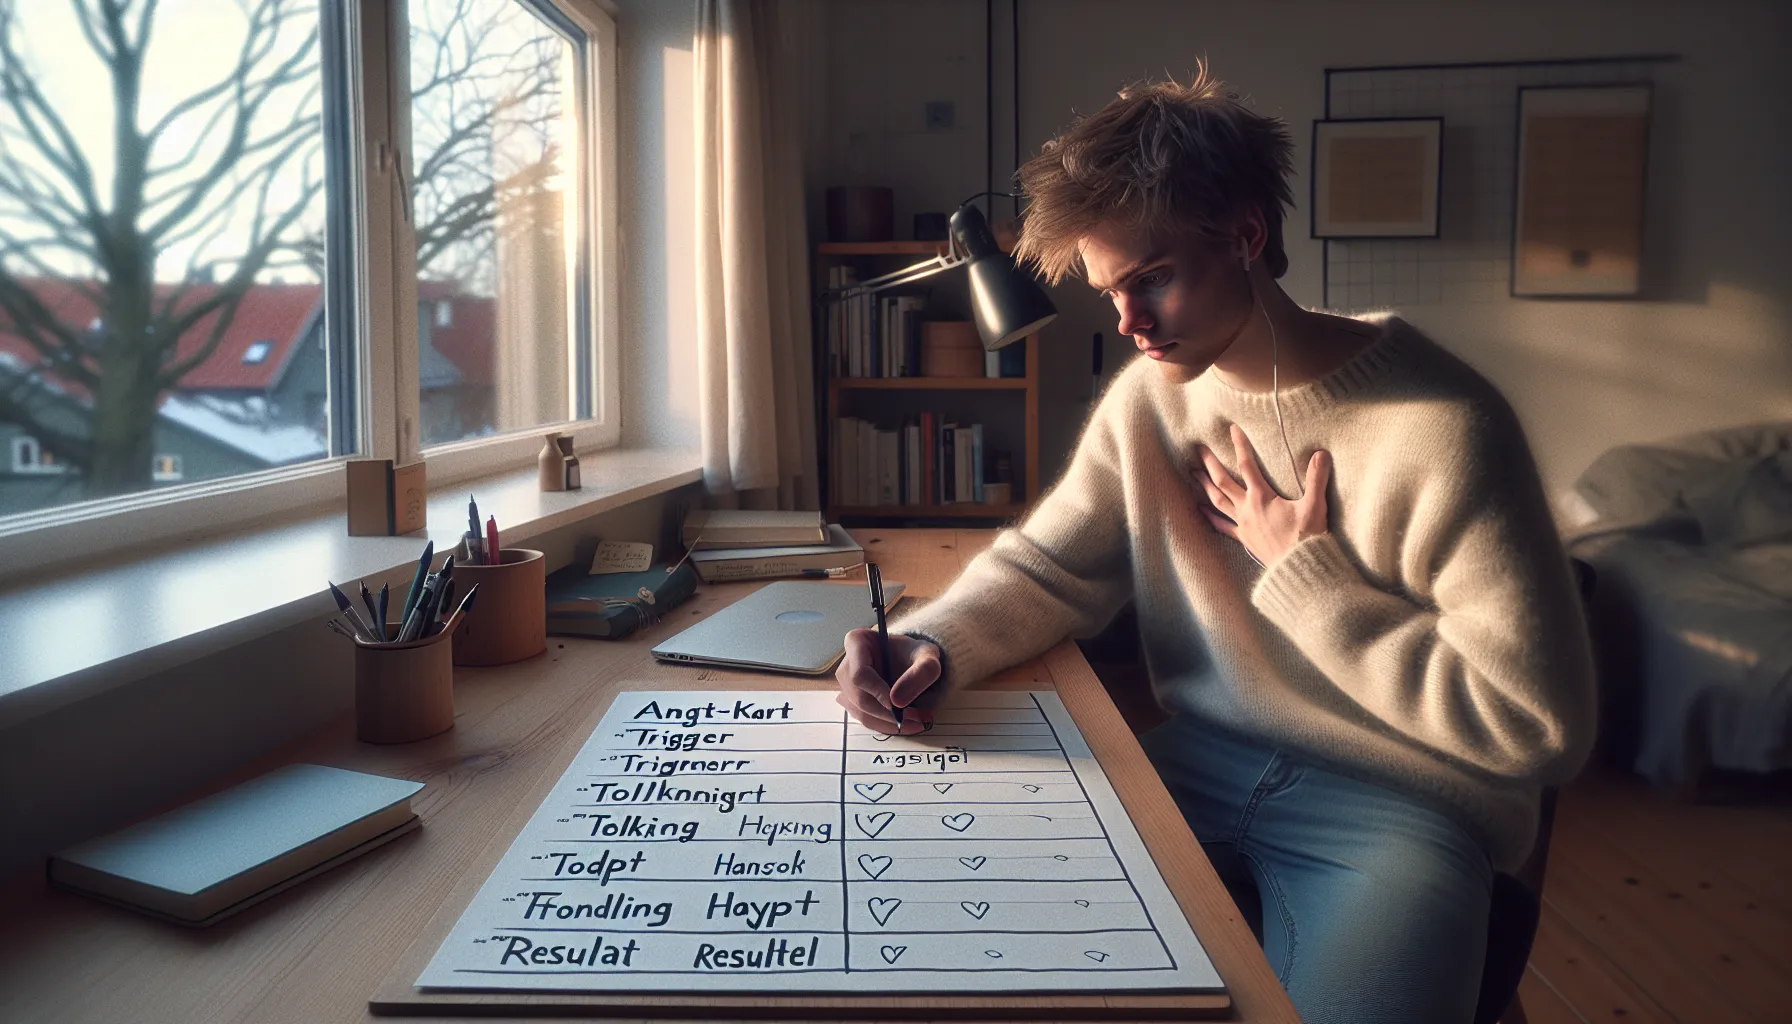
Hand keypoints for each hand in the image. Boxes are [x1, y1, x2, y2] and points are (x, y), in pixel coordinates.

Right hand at [835, 630, 940, 734]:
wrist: (911, 659)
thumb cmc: (916, 653)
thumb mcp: (927, 656)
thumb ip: (920, 673)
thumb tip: (896, 702)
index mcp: (856, 642)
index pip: (859, 674)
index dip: (877, 692)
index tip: (900, 706)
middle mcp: (845, 665)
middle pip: (859, 698)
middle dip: (889, 714)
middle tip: (919, 720)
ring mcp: (846, 686)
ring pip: (862, 713)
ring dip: (890, 724)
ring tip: (919, 722)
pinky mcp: (853, 702)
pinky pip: (865, 719)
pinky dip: (887, 726)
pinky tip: (908, 723)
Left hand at [1196, 423, 1331, 565]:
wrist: (1300, 567)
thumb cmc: (1308, 537)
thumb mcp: (1315, 506)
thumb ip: (1316, 478)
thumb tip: (1321, 454)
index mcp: (1262, 497)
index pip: (1247, 465)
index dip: (1240, 445)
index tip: (1232, 429)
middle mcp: (1247, 509)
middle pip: (1223, 481)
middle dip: (1210, 463)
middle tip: (1198, 449)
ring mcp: (1243, 524)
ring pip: (1217, 501)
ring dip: (1204, 485)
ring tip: (1193, 473)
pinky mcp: (1244, 538)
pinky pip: (1222, 526)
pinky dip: (1210, 517)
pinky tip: (1199, 510)